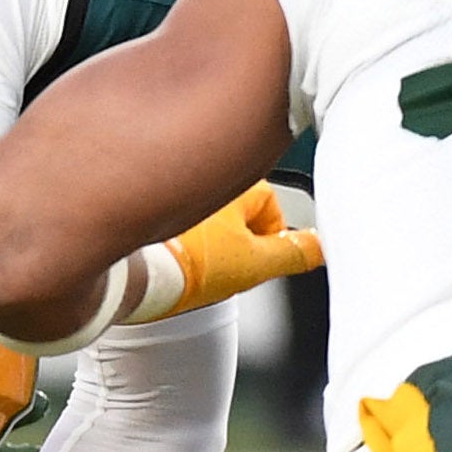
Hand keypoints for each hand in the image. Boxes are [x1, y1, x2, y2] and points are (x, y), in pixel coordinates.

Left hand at [136, 181, 320, 321]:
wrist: (132, 276)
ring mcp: (167, 191)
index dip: (270, 237)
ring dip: (207, 240)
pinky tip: (173, 262)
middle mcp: (198, 175)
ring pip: (203, 217)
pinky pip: (171, 226)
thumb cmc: (185, 265)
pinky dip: (176, 242)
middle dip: (237, 238)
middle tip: (229, 265)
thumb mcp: (255, 265)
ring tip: (197, 266)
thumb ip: (294, 254)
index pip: (269, 204)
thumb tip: (319, 247)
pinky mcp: (140, 208)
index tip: (262, 259)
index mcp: (233, 182)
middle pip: (235, 210)